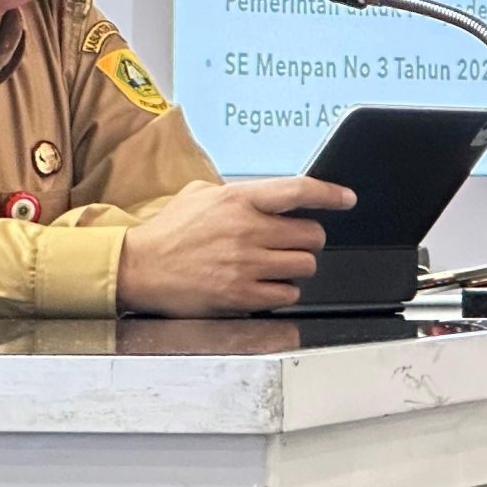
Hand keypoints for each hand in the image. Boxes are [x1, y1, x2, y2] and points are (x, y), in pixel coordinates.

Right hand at [115, 177, 356, 317]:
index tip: (347, 199)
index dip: (330, 194)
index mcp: (238, 200)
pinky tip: (265, 285)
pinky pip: (286, 294)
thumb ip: (236, 193)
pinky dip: (282, 291)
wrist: (139, 268)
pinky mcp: (241, 294)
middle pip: (311, 235)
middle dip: (308, 239)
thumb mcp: (199, 195)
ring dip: (296, 266)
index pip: (298, 191)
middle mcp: (247, 230)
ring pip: (304, 265)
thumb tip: (265, 196)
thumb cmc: (168, 232)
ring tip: (275, 265)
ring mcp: (246, 264)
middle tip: (294, 243)